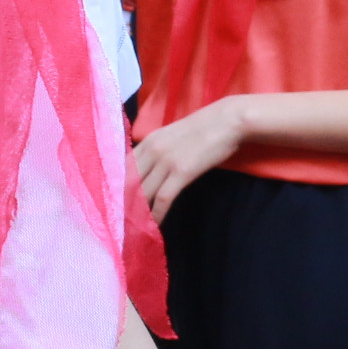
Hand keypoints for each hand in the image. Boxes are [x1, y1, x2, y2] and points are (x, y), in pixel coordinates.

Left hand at [130, 96, 244, 222]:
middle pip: (130, 183)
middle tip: (124, 221)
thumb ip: (160, 149)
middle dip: (125, 204)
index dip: (119, 188)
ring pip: (143, 192)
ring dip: (139, 213)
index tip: (119, 203)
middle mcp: (153, 150)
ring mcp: (166, 161)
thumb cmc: (206, 127)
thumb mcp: (174, 135)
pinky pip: (163, 198)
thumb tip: (151, 168)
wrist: (228, 121)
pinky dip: (157, 214)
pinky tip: (155, 225)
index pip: (124, 168)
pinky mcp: (182, 172)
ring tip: (136, 228)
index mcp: (149, 140)